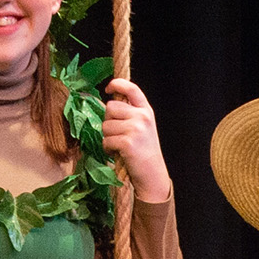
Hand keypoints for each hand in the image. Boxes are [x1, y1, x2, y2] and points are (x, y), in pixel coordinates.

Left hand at [101, 77, 171, 203]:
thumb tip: (109, 104)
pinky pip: (106, 140)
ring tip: (119, 145)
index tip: (108, 88)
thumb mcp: (143, 127)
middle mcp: (142, 117)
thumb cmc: (144, 152)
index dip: (117, 84)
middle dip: (109, 121)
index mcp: (146, 111)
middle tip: (118, 134)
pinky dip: (108, 148)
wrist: (152, 174)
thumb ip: (130, 113)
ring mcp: (135, 129)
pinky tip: (118, 153)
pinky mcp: (127, 142)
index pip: (131, 89)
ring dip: (108, 137)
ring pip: (105, 125)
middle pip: (110, 107)